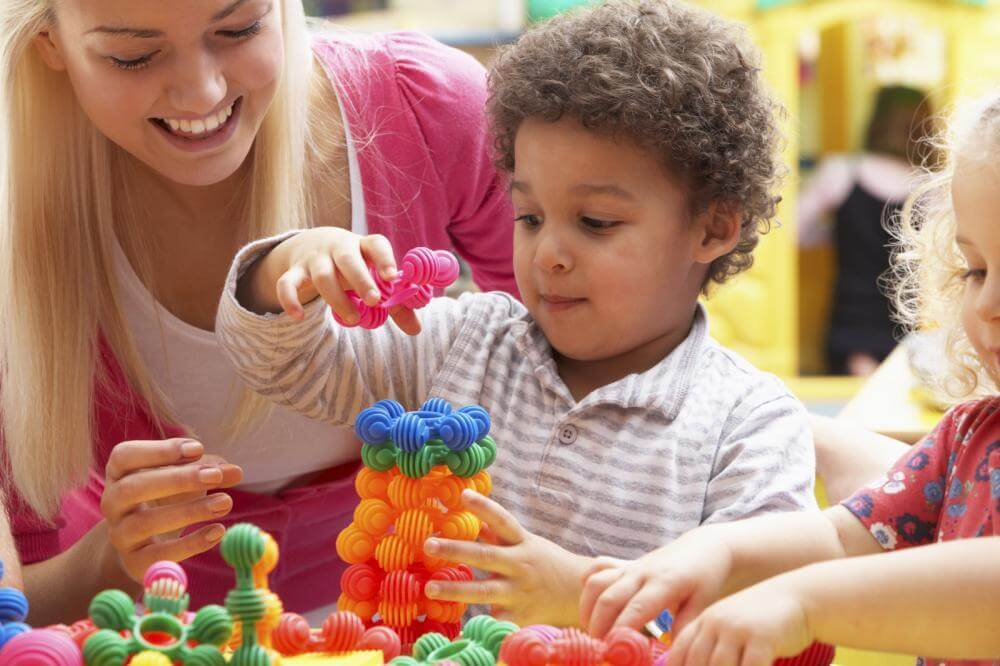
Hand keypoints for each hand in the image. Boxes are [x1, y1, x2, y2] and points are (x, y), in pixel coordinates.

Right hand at [101, 438, 242, 582]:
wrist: (143, 545)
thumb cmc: (166, 498)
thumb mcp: (185, 479)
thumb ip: (209, 470)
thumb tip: (235, 472)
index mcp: (119, 473)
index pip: (124, 456)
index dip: (159, 451)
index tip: (198, 449)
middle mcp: (112, 502)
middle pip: (133, 487)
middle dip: (178, 479)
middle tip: (216, 476)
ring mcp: (119, 534)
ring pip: (145, 522)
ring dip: (189, 511)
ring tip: (225, 502)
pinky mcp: (134, 562)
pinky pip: (159, 555)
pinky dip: (191, 543)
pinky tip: (218, 531)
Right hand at [238, 228, 420, 333]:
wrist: (312, 244)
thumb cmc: (354, 266)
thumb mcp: (373, 277)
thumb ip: (395, 302)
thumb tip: (416, 329)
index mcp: (364, 246)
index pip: (376, 245)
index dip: (385, 258)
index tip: (393, 276)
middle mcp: (339, 248)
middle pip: (348, 259)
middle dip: (361, 279)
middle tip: (373, 300)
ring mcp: (315, 259)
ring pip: (322, 275)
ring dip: (336, 298)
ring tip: (352, 319)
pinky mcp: (294, 271)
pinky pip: (287, 283)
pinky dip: (289, 298)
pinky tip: (298, 316)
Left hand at [422, 490, 589, 626]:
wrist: (580, 597)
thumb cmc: (547, 565)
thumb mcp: (528, 544)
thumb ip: (501, 536)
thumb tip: (474, 520)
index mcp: (523, 543)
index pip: (502, 521)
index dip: (483, 507)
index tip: (463, 494)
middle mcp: (520, 565)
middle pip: (484, 556)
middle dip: (455, 550)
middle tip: (427, 544)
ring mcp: (519, 592)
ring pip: (482, 591)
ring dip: (454, 590)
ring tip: (429, 588)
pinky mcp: (518, 616)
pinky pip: (492, 616)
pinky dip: (478, 618)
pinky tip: (461, 623)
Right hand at [580, 527, 731, 638]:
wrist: (703, 546)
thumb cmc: (704, 577)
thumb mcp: (702, 602)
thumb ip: (684, 626)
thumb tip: (670, 651)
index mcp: (664, 583)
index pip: (636, 608)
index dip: (621, 630)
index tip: (614, 649)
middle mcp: (642, 573)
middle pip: (609, 598)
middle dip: (598, 626)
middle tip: (599, 647)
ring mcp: (630, 566)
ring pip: (596, 582)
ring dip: (588, 608)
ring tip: (592, 631)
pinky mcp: (624, 563)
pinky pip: (597, 568)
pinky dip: (587, 584)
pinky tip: (591, 604)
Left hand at [666, 578, 811, 665]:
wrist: (799, 598)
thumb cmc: (762, 622)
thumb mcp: (732, 628)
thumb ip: (713, 647)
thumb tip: (697, 665)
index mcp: (705, 621)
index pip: (681, 651)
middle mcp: (717, 623)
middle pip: (698, 662)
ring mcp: (738, 629)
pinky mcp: (762, 637)